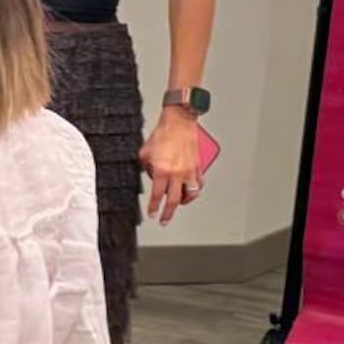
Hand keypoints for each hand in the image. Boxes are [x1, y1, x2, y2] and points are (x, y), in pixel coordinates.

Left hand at [141, 109, 204, 226]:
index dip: (154, 207)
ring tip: (179, 203)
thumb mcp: (144, 154)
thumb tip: (151, 177)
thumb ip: (146, 169)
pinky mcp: (198, 166)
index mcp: (162, 171)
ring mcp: (189, 170)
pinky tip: (190, 190)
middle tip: (165, 220)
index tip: (152, 214)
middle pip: (174, 200)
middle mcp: (177, 173)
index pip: (157, 195)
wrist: (179, 123)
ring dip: (185, 202)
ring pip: (191, 194)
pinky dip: (195, 190)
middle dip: (168, 213)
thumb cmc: (162, 135)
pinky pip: (199, 183)